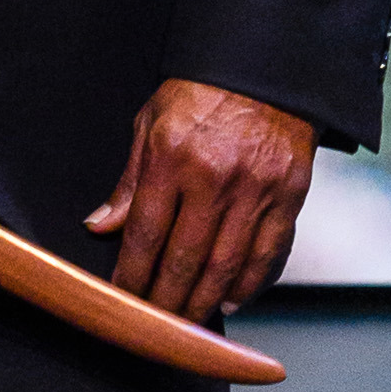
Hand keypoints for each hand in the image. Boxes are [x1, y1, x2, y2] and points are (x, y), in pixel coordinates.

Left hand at [86, 78, 316, 321]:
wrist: (265, 68)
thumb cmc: (202, 94)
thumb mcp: (150, 123)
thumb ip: (129, 181)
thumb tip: (101, 226)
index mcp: (173, 158)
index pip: (145, 232)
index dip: (131, 273)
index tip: (122, 298)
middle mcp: (214, 177)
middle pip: (185, 258)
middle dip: (166, 299)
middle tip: (154, 324)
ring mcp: (255, 188)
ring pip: (227, 263)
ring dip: (205, 301)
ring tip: (188, 323)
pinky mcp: (289, 194)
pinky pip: (271, 251)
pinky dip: (251, 283)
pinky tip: (232, 299)